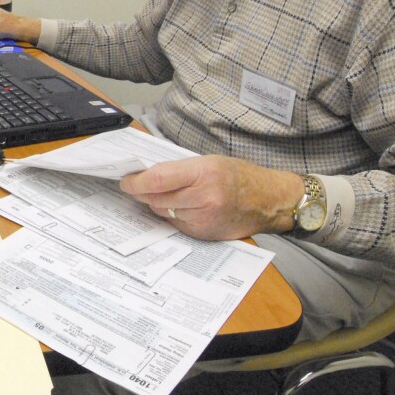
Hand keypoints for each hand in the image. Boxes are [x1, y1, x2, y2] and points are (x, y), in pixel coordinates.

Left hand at [119, 155, 303, 240]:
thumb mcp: (209, 161)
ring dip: (157, 204)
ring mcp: (205, 218)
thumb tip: (146, 176)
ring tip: (160, 195)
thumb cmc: (239, 176)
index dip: (136, 182)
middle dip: (142, 193)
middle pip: (156, 198)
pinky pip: (176, 224)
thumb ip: (178, 169)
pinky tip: (181, 207)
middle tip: (135, 187)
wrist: (269, 200)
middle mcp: (204, 197)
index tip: (126, 181)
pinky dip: (172, 216)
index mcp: (204, 173)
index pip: (157, 179)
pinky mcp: (204, 233)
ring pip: (164, 212)